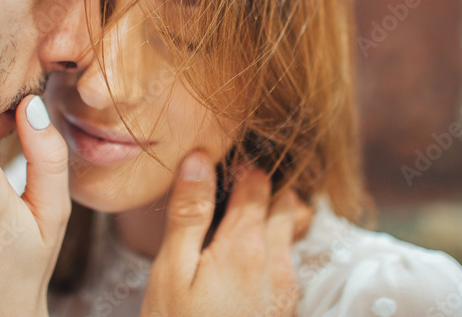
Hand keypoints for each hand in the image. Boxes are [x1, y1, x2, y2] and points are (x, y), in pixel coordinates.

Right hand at [141, 154, 309, 316]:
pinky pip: (287, 264)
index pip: (258, 182)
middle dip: (267, 186)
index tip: (225, 159)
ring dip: (273, 217)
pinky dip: (272, 248)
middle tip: (237, 180)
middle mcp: (276, 263)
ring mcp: (285, 290)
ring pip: (290, 234)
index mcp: (245, 246)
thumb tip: (199, 159)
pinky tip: (244, 259)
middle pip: (285, 204)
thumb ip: (189, 214)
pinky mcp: (284, 312)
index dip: (243, 165)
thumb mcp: (172, 272)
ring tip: (240, 216)